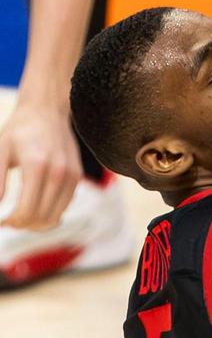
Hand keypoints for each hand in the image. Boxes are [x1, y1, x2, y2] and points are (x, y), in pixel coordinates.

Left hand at [0, 103, 82, 229]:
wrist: (47, 111)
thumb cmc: (19, 131)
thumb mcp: (0, 152)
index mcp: (37, 166)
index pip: (27, 211)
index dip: (11, 222)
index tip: (0, 222)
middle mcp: (59, 172)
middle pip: (42, 217)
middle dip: (22, 225)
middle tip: (7, 221)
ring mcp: (72, 175)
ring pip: (55, 216)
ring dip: (36, 224)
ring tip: (20, 217)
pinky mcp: (77, 176)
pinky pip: (64, 206)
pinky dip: (50, 214)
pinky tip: (35, 207)